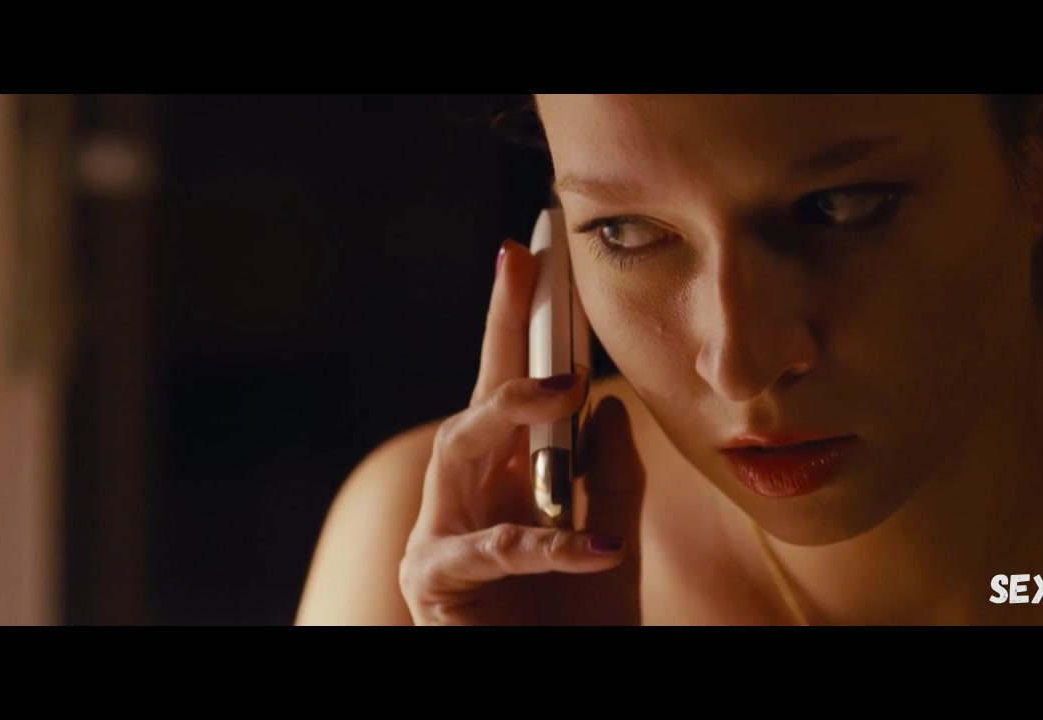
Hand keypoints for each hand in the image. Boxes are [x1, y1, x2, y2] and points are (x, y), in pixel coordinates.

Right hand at [399, 240, 644, 624]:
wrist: (555, 679)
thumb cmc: (576, 626)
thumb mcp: (611, 547)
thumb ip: (610, 483)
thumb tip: (610, 411)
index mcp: (506, 481)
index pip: (507, 388)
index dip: (512, 321)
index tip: (525, 253)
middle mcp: (465, 496)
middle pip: (473, 399)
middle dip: (501, 335)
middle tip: (530, 276)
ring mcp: (439, 534)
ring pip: (456, 448)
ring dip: (510, 413)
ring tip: (566, 389)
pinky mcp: (430, 582)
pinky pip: (485, 550)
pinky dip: (542, 545)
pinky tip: (596, 548)